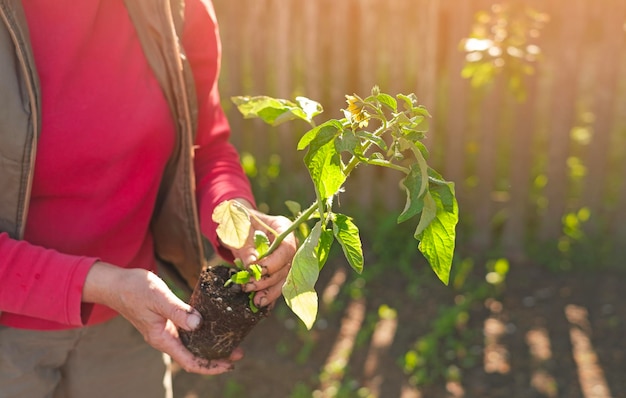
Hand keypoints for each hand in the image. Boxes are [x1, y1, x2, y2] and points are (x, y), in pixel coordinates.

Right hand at [83, 262, 242, 374]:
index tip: (229, 364)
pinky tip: (213, 325)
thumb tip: (199, 324)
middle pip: (194, 356)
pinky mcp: (166, 321)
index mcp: (162, 338)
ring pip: (191, 345)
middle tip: (239, 351)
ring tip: (231, 340)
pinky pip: (187, 332)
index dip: (211, 366)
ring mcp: (165, 330)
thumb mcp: (159, 297)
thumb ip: (178, 311)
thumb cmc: (134, 289)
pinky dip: (201, 332)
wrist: (115, 283)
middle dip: (216, 357)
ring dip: (211, 345)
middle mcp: (165, 338)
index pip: (190, 361)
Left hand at [227, 201, 296, 307]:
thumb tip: (251, 266)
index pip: (287, 248)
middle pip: (286, 266)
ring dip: (269, 291)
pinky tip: (260, 303)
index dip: (274, 263)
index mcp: (282, 228)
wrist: (236, 225)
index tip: (255, 270)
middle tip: (247, 286)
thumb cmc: (238, 222)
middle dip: (267, 280)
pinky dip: (268, 294)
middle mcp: (288, 244)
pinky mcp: (277, 270)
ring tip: (256, 301)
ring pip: (283, 279)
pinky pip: (276, 284)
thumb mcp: (239, 231)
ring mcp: (284, 258)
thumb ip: (246, 246)